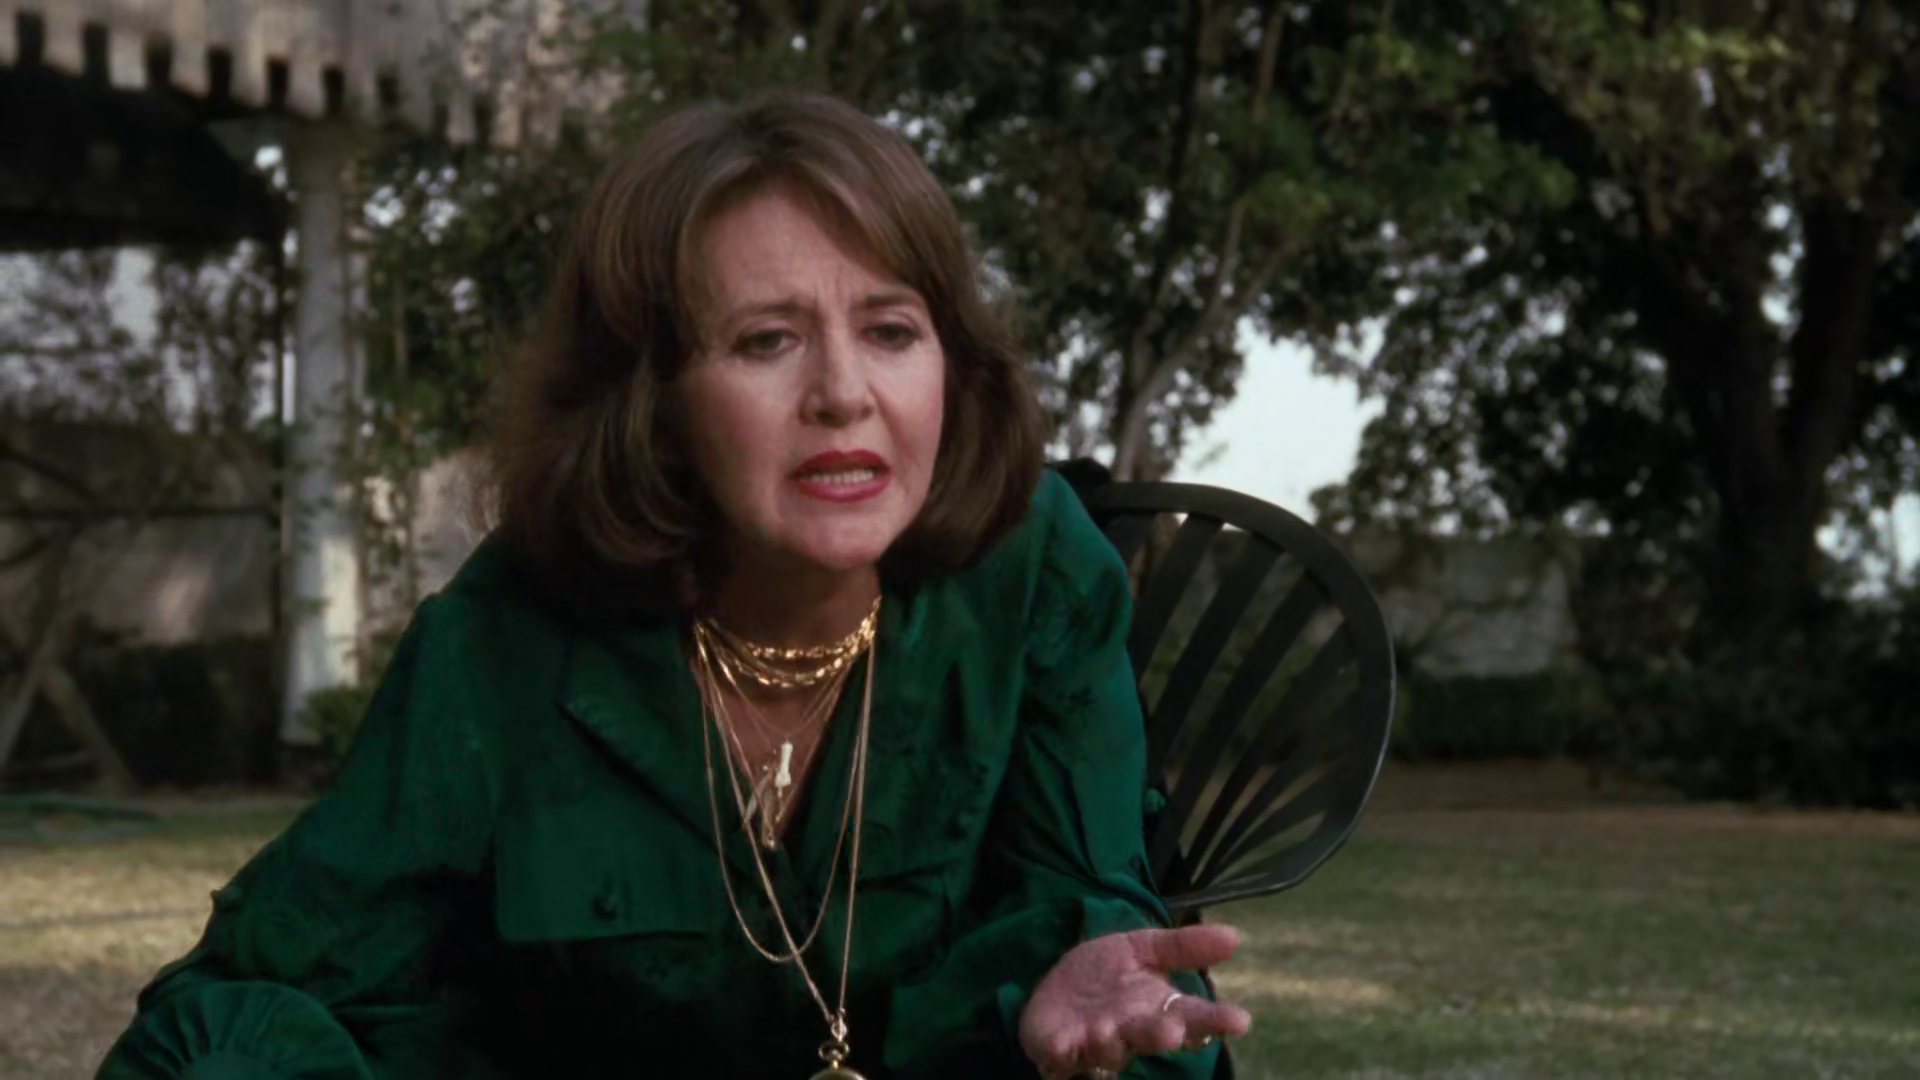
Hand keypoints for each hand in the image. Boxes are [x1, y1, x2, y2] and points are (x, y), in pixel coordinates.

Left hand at [1018, 924, 1252, 1077]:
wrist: (1053, 987)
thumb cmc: (1107, 975)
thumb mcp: (1143, 948)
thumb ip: (1184, 947)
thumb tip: (1235, 937)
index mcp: (1158, 1008)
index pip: (1193, 1016)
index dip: (1215, 1021)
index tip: (1239, 1020)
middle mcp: (1132, 1031)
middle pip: (1152, 1036)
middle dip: (1162, 1034)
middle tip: (1173, 1031)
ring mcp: (1096, 1043)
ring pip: (1110, 1049)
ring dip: (1112, 1042)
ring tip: (1111, 1031)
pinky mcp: (1059, 1049)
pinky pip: (1062, 1055)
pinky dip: (1065, 1052)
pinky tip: (1066, 1046)